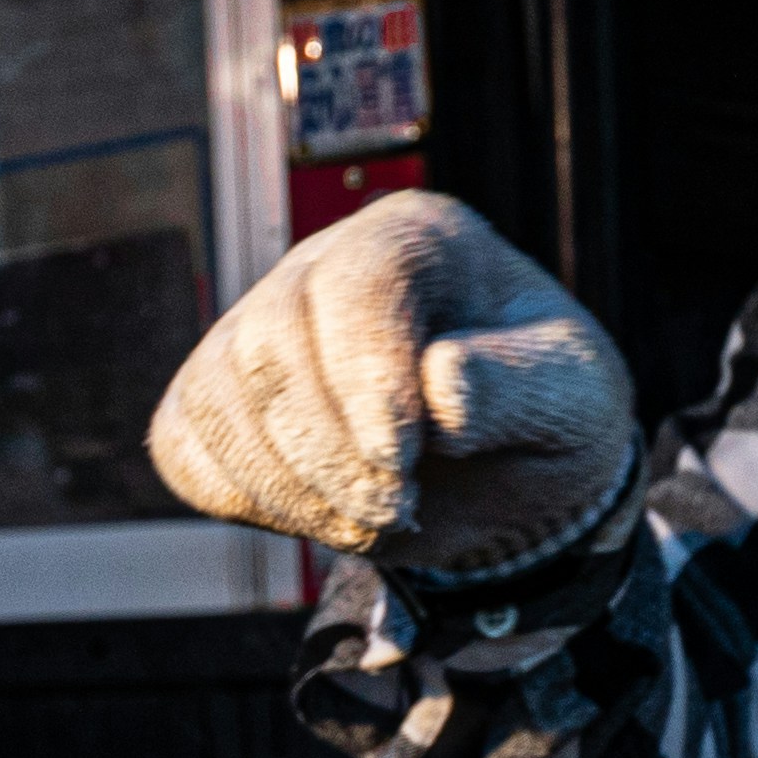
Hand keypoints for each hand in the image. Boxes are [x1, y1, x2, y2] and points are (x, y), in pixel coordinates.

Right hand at [148, 190, 636, 577]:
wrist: (506, 465)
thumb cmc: (543, 409)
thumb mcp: (571, 397)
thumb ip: (520, 387)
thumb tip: (444, 384)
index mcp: (416, 237)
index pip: (358, 281)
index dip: (366, 375)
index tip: (402, 461)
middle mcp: (321, 265)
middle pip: (270, 344)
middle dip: (329, 452)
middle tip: (400, 512)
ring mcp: (257, 327)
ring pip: (217, 400)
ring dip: (291, 489)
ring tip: (376, 520)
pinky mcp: (217, 397)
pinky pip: (186, 446)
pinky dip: (244, 498)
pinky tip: (322, 513)